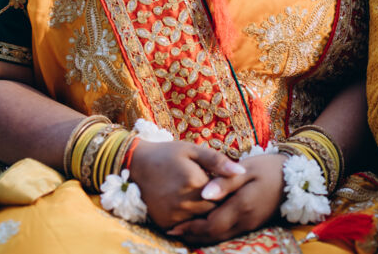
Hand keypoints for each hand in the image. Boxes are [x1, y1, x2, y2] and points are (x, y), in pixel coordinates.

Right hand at [128, 139, 244, 229]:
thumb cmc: (167, 154)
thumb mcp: (192, 150)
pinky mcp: (165, 224)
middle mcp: (185, 203)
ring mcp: (174, 216)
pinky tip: (191, 206)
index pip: (223, 195)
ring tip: (205, 199)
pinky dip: (192, 219)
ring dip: (206, 212)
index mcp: (195, 182)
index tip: (228, 185)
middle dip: (219, 203)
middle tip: (219, 193)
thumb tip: (241, 171)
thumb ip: (217, 161)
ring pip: (202, 220)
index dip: (228, 191)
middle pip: (214, 211)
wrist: (136, 165)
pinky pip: (187, 227)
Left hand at [167, 153, 286, 244]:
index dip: (191, 228)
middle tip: (173, 231)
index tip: (173, 226)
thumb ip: (224, 181)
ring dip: (201, 236)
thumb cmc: (268, 167)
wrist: (294, 177)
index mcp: (242, 206)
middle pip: (213, 236)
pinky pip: (229, 233)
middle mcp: (245, 220)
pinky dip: (213, 232)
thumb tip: (203, 195)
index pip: (211, 225)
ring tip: (183, 230)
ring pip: (221, 237)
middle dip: (192, 235)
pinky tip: (204, 225)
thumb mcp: (246, 169)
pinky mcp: (252, 223)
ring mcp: (250, 224)